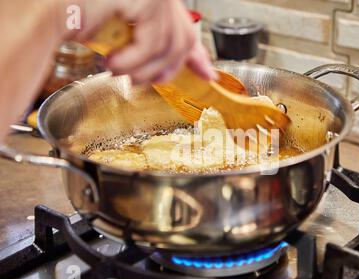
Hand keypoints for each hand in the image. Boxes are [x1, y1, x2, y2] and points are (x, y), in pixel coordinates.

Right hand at [71, 0, 215, 83]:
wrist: (44, 10)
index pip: (185, 26)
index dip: (197, 54)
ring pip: (169, 45)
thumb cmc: (75, 17)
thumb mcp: (124, 36)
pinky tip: (114, 61)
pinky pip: (153, 42)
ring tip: (119, 71)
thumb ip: (152, 46)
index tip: (206, 73)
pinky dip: (134, 61)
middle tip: (146, 81)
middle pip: (183, 36)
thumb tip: (174, 69)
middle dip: (167, 68)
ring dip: (143, 69)